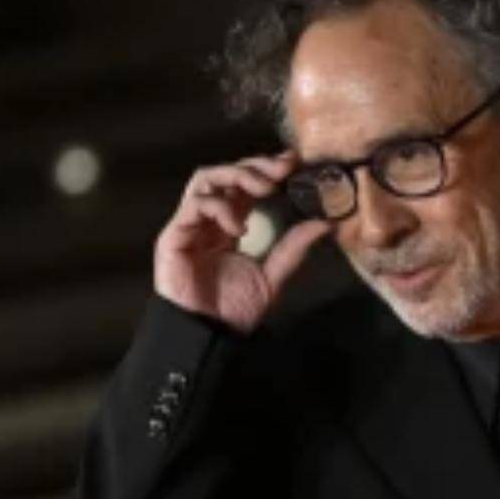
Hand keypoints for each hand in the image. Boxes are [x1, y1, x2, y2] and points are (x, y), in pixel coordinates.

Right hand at [153, 151, 333, 332]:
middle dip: (255, 166)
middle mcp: (208, 219)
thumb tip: (325, 223)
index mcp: (229, 225)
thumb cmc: (233, 310)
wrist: (208, 336)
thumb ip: (293, 248)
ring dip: (237, 176)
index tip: (293, 162)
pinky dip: (220, 208)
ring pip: (206, 179)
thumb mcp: (272, 275)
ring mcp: (189, 224)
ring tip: (264, 189)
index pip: (244, 185)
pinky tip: (239, 226)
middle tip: (282, 170)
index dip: (265, 168)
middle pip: (225, 174)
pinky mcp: (174, 235)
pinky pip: (195, 205)